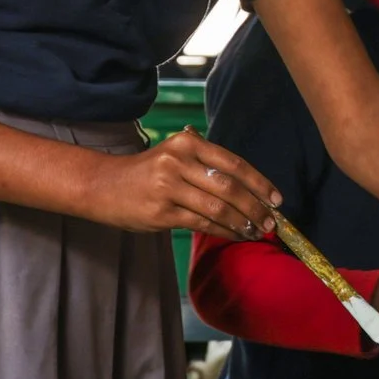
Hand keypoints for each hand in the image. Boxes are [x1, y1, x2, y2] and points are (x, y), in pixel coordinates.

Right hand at [87, 129, 280, 235]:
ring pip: (218, 208)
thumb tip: (250, 183)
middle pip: (229, 187)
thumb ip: (206, 159)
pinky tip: (235, 235)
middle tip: (270, 221)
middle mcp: (178, 161)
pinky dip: (223, 231)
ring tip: (256, 232)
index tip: (276, 198)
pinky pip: (201, 224)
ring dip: (242, 223)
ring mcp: (168, 187)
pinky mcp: (161, 212)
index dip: (259, 183)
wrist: (102, 185)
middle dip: (255, 207)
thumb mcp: (173, 153)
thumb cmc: (145, 172)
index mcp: (186, 143)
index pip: (233, 163)